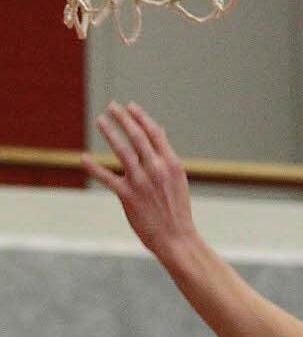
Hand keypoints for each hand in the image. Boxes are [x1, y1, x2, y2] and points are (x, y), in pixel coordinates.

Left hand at [82, 102, 197, 256]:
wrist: (176, 237)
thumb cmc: (177, 208)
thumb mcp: (177, 178)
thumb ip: (166, 156)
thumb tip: (159, 132)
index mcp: (172, 163)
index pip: (154, 133)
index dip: (141, 117)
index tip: (130, 106)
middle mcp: (157, 168)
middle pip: (137, 137)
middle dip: (124, 118)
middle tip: (112, 106)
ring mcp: (141, 181)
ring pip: (123, 151)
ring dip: (110, 133)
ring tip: (100, 120)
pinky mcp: (128, 196)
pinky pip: (108, 177)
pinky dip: (94, 167)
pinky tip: (83, 158)